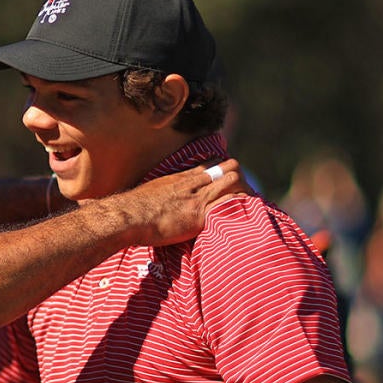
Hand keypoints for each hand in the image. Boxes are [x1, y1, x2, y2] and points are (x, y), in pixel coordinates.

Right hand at [117, 158, 245, 246]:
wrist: (130, 216)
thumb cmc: (133, 209)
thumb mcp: (149, 194)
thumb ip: (160, 195)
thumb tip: (155, 202)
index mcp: (180, 179)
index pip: (208, 165)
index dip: (221, 168)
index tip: (230, 172)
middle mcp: (192, 184)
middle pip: (224, 168)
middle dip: (238, 176)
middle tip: (246, 188)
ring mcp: (197, 198)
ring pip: (229, 181)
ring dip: (243, 188)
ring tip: (253, 197)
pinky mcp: (199, 215)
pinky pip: (226, 204)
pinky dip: (239, 205)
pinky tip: (249, 210)